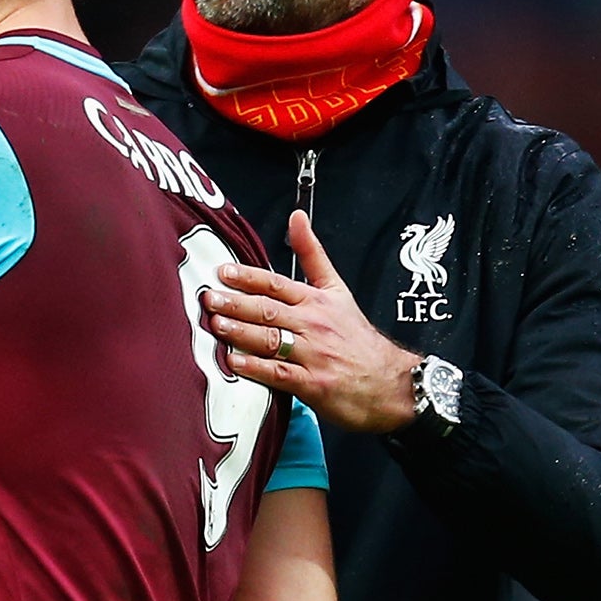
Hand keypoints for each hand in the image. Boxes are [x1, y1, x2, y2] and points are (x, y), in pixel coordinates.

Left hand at [203, 209, 422, 433]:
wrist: (391, 381)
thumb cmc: (356, 337)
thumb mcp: (338, 290)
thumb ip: (312, 254)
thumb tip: (296, 216)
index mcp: (316, 301)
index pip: (277, 284)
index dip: (248, 277)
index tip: (223, 272)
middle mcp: (313, 324)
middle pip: (269, 309)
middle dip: (236, 303)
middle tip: (209, 298)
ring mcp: (313, 354)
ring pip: (271, 339)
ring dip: (241, 332)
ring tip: (216, 325)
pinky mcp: (313, 383)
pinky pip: (279, 374)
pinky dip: (256, 368)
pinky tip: (234, 363)